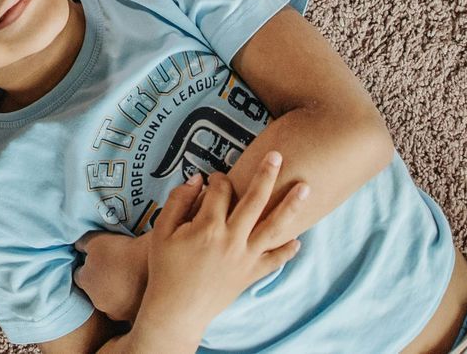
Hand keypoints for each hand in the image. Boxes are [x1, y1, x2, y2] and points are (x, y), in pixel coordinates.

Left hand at [74, 227, 150, 321]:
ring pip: (112, 302)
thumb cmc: (120, 251)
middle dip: (101, 282)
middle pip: (95, 291)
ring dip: (116, 294)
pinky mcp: (131, 317)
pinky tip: (137, 290)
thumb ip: (82, 244)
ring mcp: (114, 311)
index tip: (97, 262)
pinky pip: (128, 309)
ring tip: (129, 279)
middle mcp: (96, 301)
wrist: (148, 265)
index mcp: (85, 282)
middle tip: (115, 270)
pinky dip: (130, 302)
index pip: (78, 275)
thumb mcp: (95, 240)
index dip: (87, 268)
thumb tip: (78, 247)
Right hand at [129, 153, 308, 344]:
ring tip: (305, 188)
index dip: (218, 179)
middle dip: (267, 175)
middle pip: (254, 200)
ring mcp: (244, 258)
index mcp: (207, 226)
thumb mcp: (162, 230)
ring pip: (273, 227)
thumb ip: (178, 201)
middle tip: (277, 156)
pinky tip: (298, 240)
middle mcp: (231, 239)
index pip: (220, 191)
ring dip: (290, 206)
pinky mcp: (250, 274)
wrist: (177, 310)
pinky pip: (274, 261)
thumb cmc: (166, 268)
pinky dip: (287, 251)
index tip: (215, 178)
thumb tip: (197, 179)